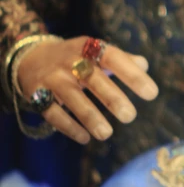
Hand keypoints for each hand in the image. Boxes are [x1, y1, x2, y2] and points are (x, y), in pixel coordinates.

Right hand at [17, 37, 158, 143]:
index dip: (132, 75)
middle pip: (93, 79)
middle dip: (112, 98)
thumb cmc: (74, 58)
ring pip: (72, 97)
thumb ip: (120, 59)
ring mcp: (52, 77)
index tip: (151, 94)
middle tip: (130, 116)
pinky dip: (69, 127)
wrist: (30, 57)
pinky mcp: (36, 94)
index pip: (113, 58)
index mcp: (89, 48)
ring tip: (107, 134)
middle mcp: (70, 61)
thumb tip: (145, 65)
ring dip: (90, 117)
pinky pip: (52, 112)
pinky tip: (85, 138)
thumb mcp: (94, 51)